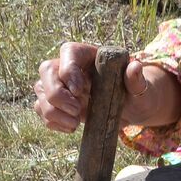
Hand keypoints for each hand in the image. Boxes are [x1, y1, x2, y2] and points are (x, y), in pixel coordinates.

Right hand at [33, 41, 178, 133]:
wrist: (129, 111)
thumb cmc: (133, 94)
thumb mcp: (139, 87)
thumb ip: (136, 79)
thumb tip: (135, 66)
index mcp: (87, 54)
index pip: (69, 52)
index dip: (69, 71)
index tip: (79, 91)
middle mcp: (67, 66)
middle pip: (47, 71)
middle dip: (57, 94)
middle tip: (77, 111)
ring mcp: (57, 85)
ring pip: (40, 92)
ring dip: (53, 111)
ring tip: (75, 124)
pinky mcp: (54, 104)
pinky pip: (42, 110)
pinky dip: (52, 122)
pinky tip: (70, 128)